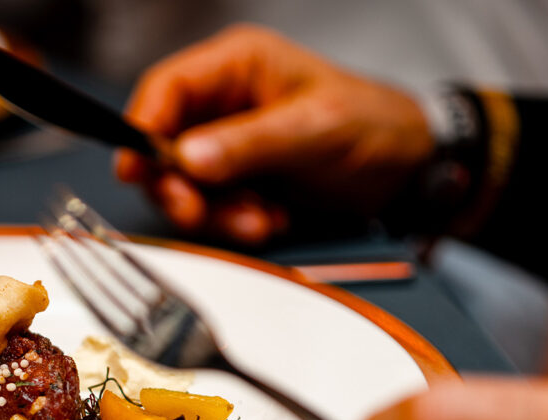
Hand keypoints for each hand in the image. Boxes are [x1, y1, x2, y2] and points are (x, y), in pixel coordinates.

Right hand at [115, 24, 432, 244]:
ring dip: (214, 214)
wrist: (410, 168)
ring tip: (259, 221)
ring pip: (188, 186)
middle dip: (180, 187)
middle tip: (197, 212)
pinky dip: (236, 224)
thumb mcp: (313, 130)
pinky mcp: (242, 182)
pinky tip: (271, 219)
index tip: (137, 169)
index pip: (166, 91)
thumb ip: (248, 144)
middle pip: (165, 146)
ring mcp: (231, 146)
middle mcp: (225, 105)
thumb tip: (187, 159)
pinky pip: (216, 209)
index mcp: (237, 66)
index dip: (141, 130)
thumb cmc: (374, 126)